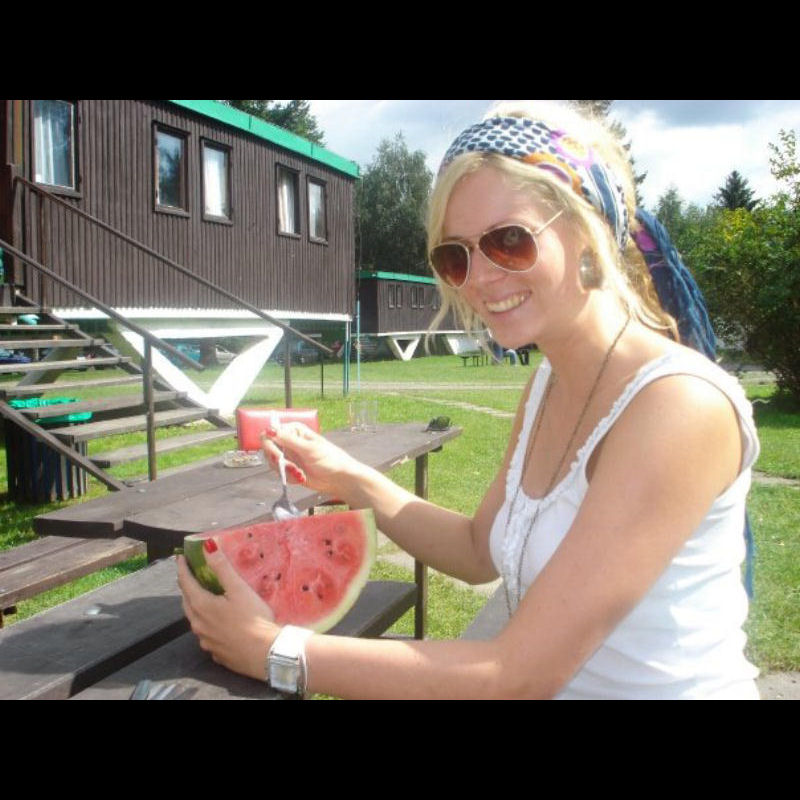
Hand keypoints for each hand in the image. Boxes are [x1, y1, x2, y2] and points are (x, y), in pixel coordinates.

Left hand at [177, 540, 278, 681]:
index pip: (186, 583)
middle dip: (187, 587)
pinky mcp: (216, 652)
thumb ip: (222, 567)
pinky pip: (206, 635)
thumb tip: (208, 546)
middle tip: (191, 576)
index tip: (180, 557)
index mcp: (202, 606)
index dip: (182, 568)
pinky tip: (217, 624)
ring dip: (195, 606)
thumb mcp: (239, 589)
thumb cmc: (253, 618)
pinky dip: (207, 624)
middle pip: (187, 602)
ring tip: (202, 597)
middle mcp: (198, 624)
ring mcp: (206, 640)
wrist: (265, 654)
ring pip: (195, 620)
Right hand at [260, 422, 361, 497]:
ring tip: (300, 474)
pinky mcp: (289, 468)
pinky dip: (289, 477)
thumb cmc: (329, 459)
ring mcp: (288, 455)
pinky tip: (301, 477)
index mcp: (293, 430)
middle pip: (268, 449)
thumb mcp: (309, 449)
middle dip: (279, 462)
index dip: (269, 445)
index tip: (278, 456)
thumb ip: (288, 440)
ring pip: (272, 463)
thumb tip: (270, 430)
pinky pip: (280, 473)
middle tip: (292, 469)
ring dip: (285, 471)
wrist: (338, 478)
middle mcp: (288, 441)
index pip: (269, 433)